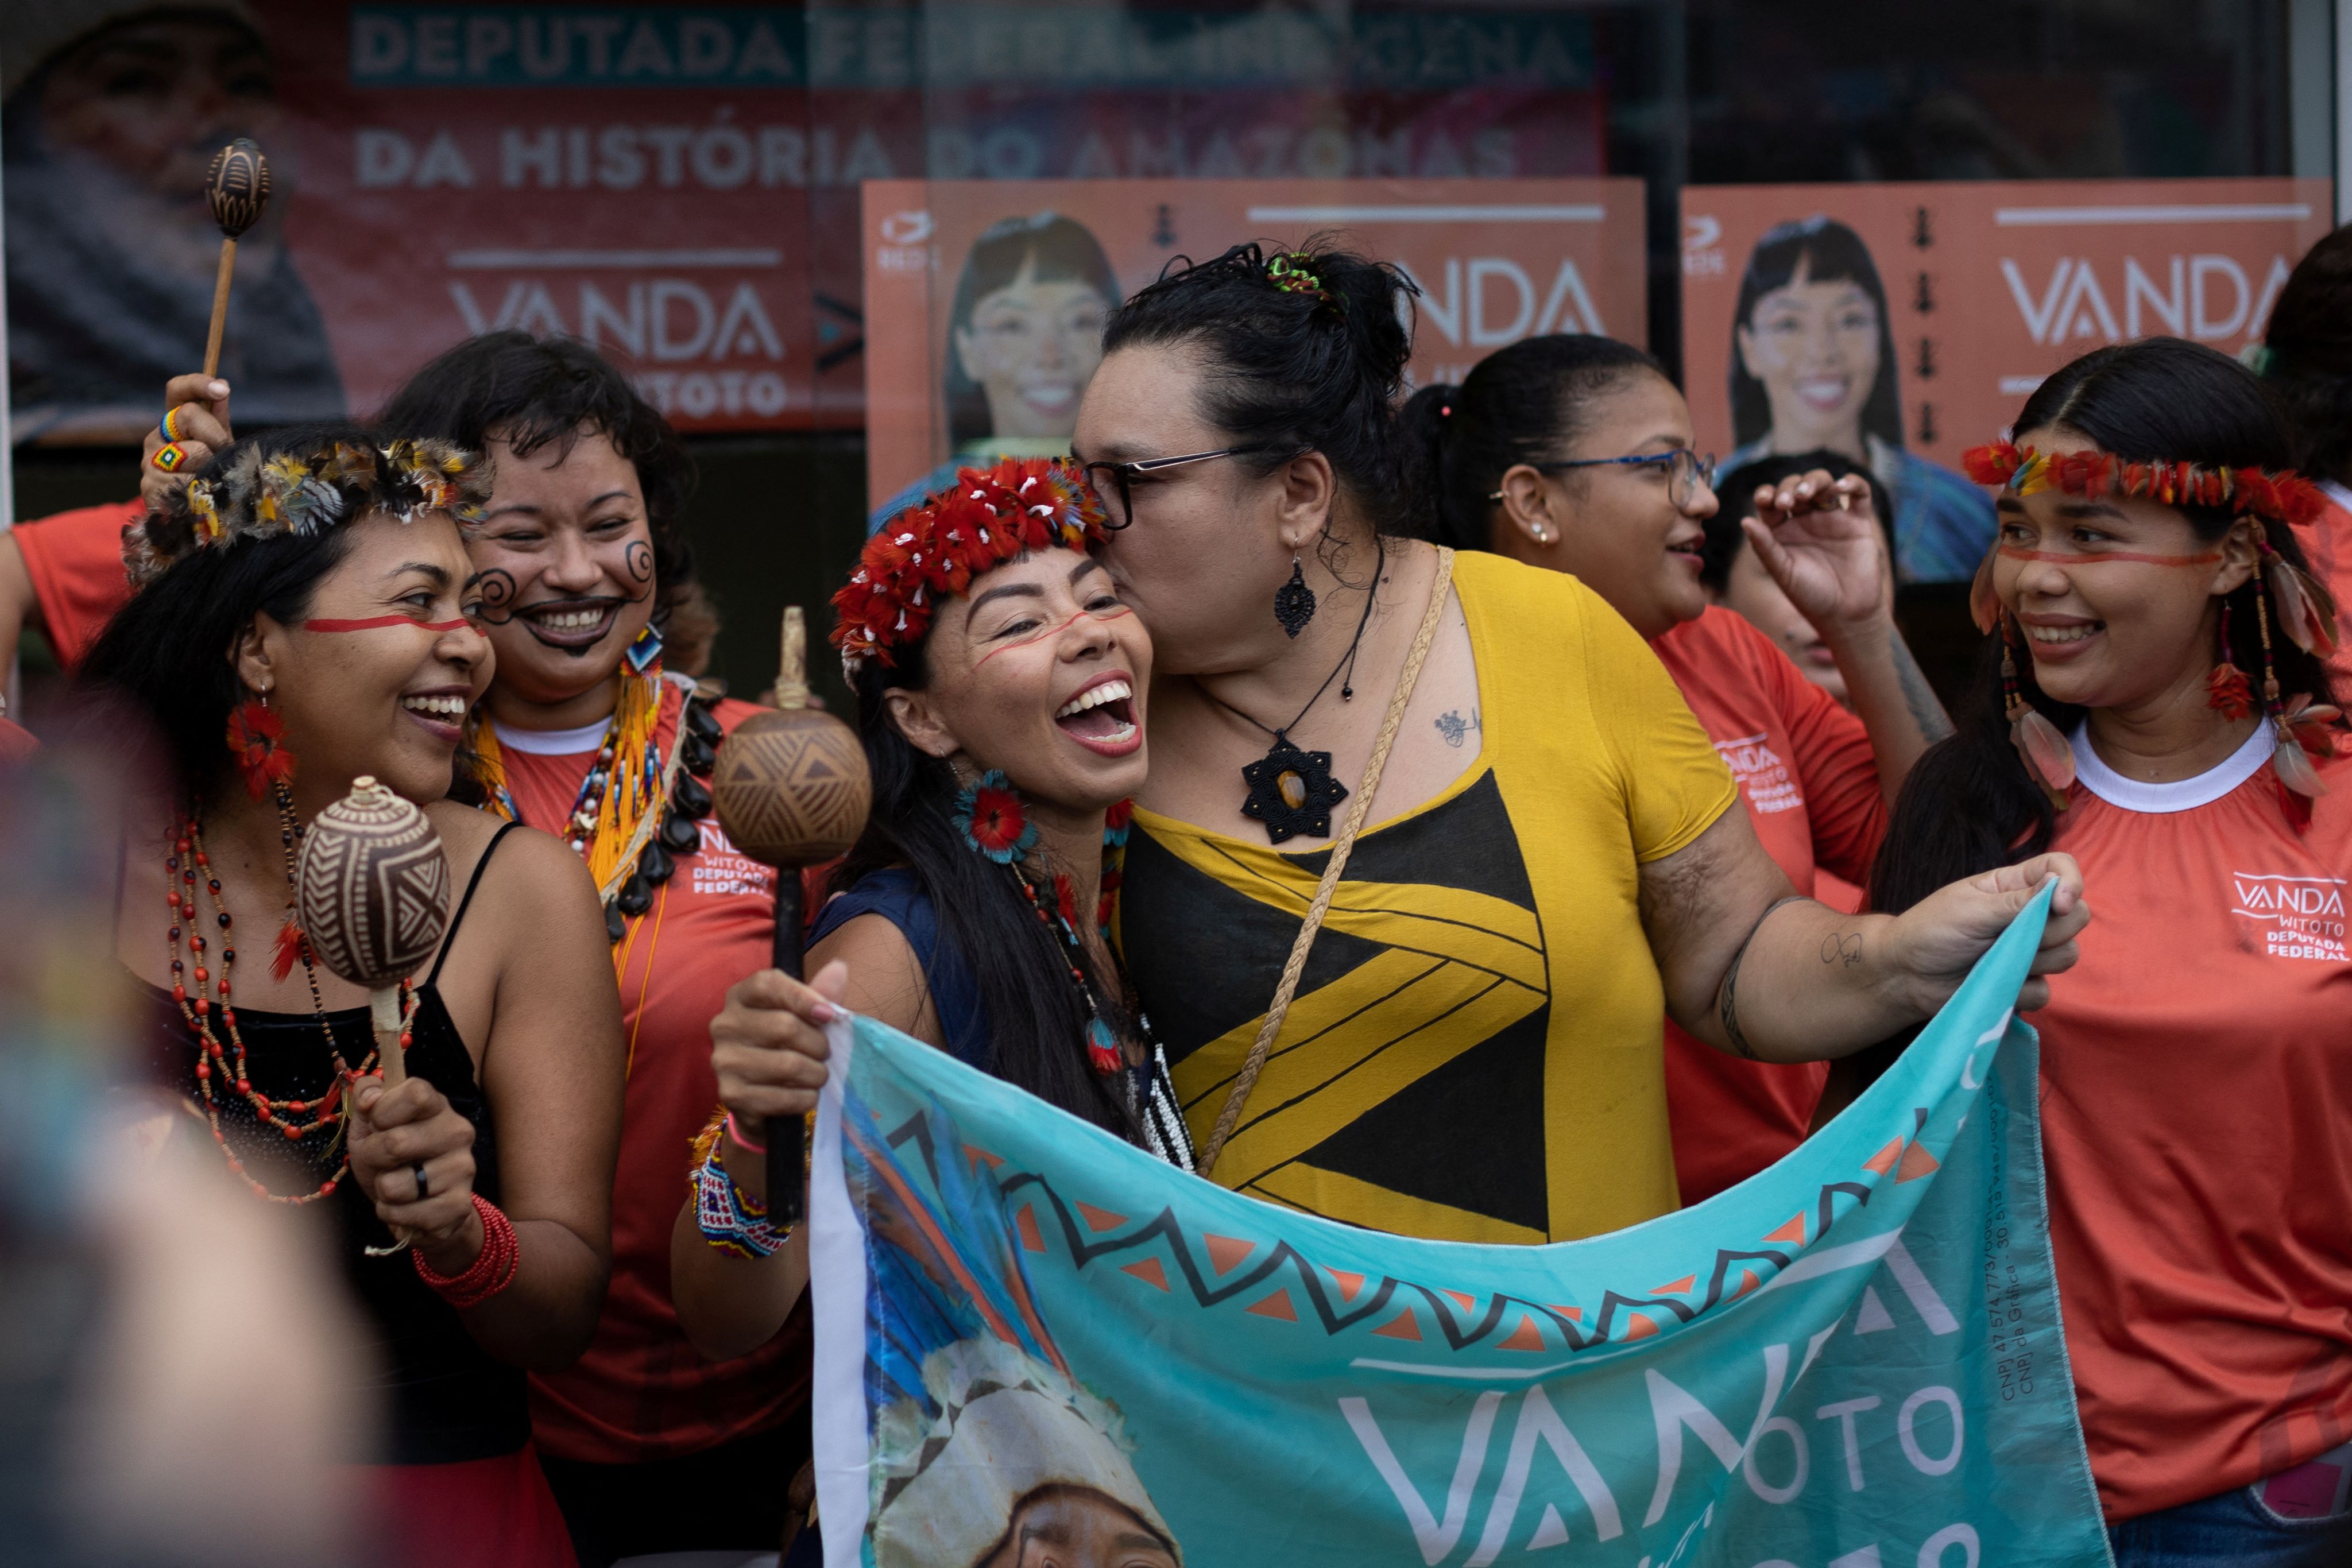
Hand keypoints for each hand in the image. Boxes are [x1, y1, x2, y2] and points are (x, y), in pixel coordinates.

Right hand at [140, 375, 233, 512]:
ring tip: (211, 481)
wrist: (200, 517)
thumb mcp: (220, 446)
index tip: (222, 389)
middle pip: (189, 415)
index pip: (177, 391)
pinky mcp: (149, 488)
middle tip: (222, 456)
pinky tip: (201, 497)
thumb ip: (219, 419)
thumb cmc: (212, 476)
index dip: (197, 384)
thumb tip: (222, 387)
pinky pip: (185, 480)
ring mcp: (149, 462)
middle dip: (216, 435)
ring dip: (211, 467)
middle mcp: (156, 438)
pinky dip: (202, 490)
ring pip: (191, 451)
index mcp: (173, 423)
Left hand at [348, 1075, 479, 1266]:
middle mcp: (458, 1132)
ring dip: (382, 1191)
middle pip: (395, 1143)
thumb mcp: (370, 1122)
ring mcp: (462, 1169)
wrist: (417, 1202)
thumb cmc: (390, 1156)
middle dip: (372, 1158)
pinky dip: (392, 1214)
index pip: (416, 1093)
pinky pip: (402, 1214)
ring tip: (396, 1186)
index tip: (377, 1123)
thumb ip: (366, 1096)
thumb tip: (369, 1098)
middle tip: (382, 1162)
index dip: (384, 1110)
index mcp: (438, 1105)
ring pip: (394, 1186)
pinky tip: (405, 1206)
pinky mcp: (458, 1205)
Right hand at [710, 959, 847, 1124]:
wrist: (759, 1098)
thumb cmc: (785, 1046)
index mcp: (740, 996)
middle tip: (825, 1054)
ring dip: (816, 1074)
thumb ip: (820, 994)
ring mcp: (724, 1061)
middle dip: (819, 1044)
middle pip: (785, 1026)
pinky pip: (784, 1097)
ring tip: (818, 1075)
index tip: (829, 1015)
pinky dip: (806, 1098)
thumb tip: (839, 968)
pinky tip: (805, 1095)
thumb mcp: (803, 1015)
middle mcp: (725, 1025)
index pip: (768, 984)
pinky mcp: (732, 1095)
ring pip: (788, 1065)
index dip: (803, 998)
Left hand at [1743, 470, 1891, 640]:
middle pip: (1796, 487)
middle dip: (1789, 488)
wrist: (1845, 614)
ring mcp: (1832, 518)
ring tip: (1806, 495)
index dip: (1767, 494)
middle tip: (1786, 503)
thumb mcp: (1782, 571)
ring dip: (1814, 482)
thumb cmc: (1809, 595)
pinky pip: (1859, 493)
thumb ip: (1764, 546)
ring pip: (1824, 484)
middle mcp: (1806, 519)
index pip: (1771, 502)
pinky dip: (1853, 483)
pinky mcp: (1858, 521)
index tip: (1764, 499)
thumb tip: (1744, 520)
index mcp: (1782, 530)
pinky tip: (1841, 486)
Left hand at [1887, 853, 2088, 1013]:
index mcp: (2013, 886)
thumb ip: (2017, 901)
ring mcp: (2028, 950)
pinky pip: (2045, 991)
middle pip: (2076, 917)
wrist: (1905, 976)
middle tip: (2007, 936)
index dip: (2071, 883)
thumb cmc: (1930, 931)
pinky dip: (2020, 990)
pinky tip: (1992, 984)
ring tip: (1992, 959)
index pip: (2060, 869)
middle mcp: (2028, 915)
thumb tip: (2059, 885)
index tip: (2060, 904)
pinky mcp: (2022, 982)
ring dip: (2034, 961)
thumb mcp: (1970, 909)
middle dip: (2051, 930)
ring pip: (2067, 955)